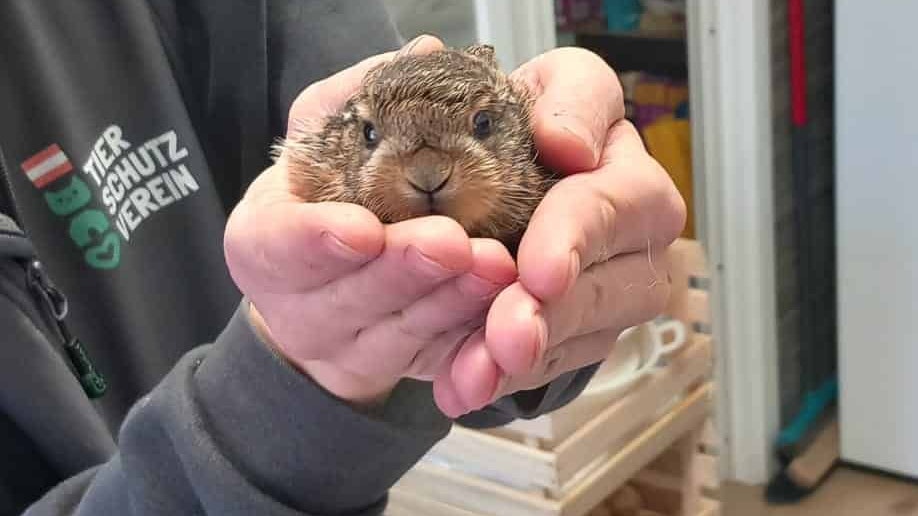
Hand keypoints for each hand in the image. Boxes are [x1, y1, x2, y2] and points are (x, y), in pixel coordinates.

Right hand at [224, 36, 515, 406]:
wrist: (335, 272)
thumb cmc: (334, 188)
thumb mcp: (333, 132)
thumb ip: (367, 96)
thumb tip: (427, 55)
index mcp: (266, 239)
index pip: (275, 245)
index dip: (315, 242)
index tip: (362, 229)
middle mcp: (296, 302)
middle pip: (347, 296)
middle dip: (404, 269)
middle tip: (453, 241)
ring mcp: (343, 346)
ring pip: (396, 333)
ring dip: (448, 303)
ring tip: (496, 268)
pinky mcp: (392, 368)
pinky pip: (432, 361)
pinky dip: (468, 341)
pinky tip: (502, 312)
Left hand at [433, 48, 686, 416]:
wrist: (495, 170)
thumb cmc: (521, 122)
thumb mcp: (549, 85)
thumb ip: (571, 100)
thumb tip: (570, 144)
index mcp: (628, 170)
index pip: (617, 203)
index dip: (577, 238)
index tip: (539, 272)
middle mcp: (636, 239)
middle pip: (606, 285)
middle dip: (552, 316)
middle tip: (506, 340)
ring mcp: (616, 289)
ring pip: (582, 336)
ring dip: (527, 359)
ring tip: (477, 376)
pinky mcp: (585, 330)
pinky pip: (553, 363)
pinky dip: (505, 377)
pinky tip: (466, 386)